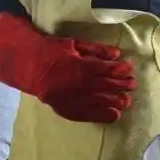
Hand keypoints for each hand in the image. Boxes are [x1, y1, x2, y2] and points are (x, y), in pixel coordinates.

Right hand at [0, 13, 134, 123]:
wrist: (28, 66)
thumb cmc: (50, 51)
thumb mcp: (72, 44)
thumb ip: (95, 49)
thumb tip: (117, 55)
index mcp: (84, 67)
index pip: (111, 70)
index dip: (123, 69)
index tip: (129, 68)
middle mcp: (84, 85)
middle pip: (111, 87)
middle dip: (125, 85)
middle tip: (131, 84)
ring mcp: (78, 99)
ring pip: (106, 102)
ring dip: (119, 101)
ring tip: (126, 100)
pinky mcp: (71, 109)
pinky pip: (93, 115)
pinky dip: (106, 115)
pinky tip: (115, 113)